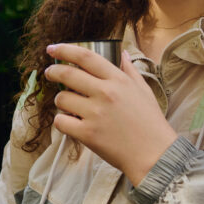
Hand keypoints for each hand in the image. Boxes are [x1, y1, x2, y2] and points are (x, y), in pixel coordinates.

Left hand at [44, 44, 176, 185]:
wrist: (155, 155)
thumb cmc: (150, 122)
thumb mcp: (144, 90)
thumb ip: (130, 70)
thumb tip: (123, 53)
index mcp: (118, 80)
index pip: (85, 57)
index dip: (65, 50)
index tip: (52, 49)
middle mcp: (105, 93)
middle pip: (67, 74)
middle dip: (53, 71)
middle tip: (49, 72)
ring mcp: (95, 114)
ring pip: (62, 98)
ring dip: (61, 100)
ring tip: (69, 105)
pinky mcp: (87, 134)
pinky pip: (61, 122)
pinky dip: (62, 121)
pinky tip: (70, 123)